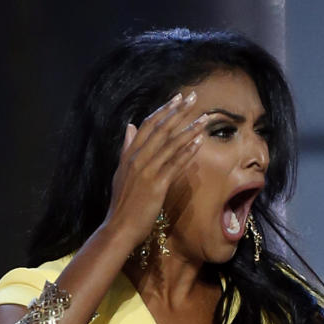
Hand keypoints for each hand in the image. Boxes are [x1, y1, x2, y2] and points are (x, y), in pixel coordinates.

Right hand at [102, 91, 212, 250]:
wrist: (119, 227)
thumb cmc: (123, 203)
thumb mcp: (121, 172)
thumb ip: (126, 148)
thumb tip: (128, 127)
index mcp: (128, 154)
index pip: (147, 125)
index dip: (164, 110)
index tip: (177, 98)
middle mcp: (136, 158)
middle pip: (160, 129)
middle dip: (178, 111)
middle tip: (193, 97)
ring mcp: (146, 171)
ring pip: (170, 144)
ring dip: (188, 129)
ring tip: (203, 118)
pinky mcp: (156, 185)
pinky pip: (174, 164)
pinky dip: (187, 151)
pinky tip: (199, 142)